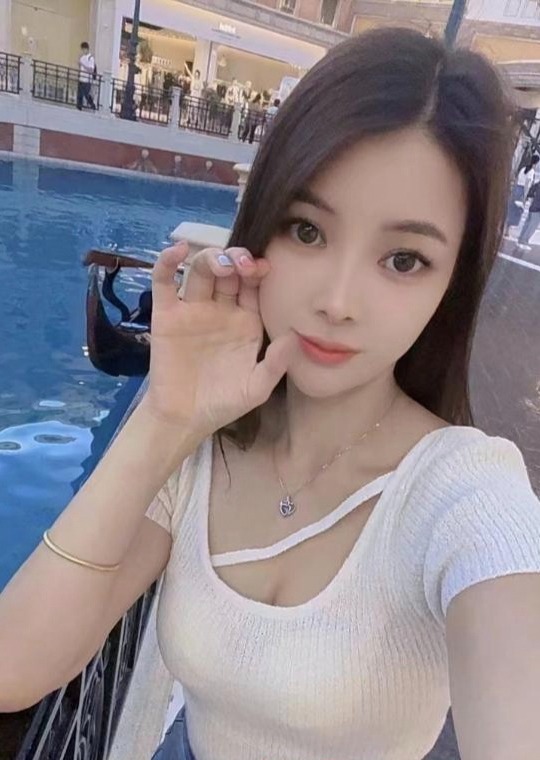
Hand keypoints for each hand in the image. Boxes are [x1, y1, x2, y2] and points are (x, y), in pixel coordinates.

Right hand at [141, 242, 294, 438]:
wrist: (184, 420)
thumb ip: (276, 364)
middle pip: (228, 271)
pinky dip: (167, 262)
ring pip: (200, 271)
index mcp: (246, 321)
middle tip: (245, 265)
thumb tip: (295, 337)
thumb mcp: (256, 388)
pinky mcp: (166, 316)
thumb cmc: (223, 403)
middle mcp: (220, 310)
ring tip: (222, 263)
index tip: (265, 269)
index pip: (253, 285)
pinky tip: (177, 250)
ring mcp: (192, 310)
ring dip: (211, 258)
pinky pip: (164, 282)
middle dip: (237, 260)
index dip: (259, 272)